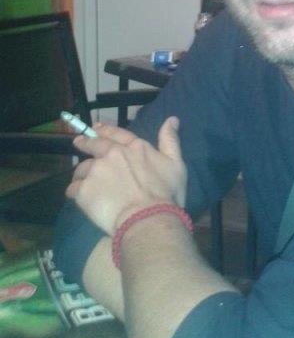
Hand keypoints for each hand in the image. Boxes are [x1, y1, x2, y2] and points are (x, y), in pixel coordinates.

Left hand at [66, 117, 186, 235]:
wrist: (148, 219)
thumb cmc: (165, 193)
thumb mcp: (176, 164)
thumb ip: (170, 141)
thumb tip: (172, 119)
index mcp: (134, 147)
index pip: (116, 134)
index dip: (105, 130)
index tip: (96, 128)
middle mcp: (112, 154)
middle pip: (94, 144)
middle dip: (85, 142)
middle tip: (79, 142)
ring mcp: (96, 171)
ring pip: (82, 169)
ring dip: (83, 174)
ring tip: (83, 182)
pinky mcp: (84, 190)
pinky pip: (73, 189)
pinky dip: (76, 193)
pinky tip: (79, 198)